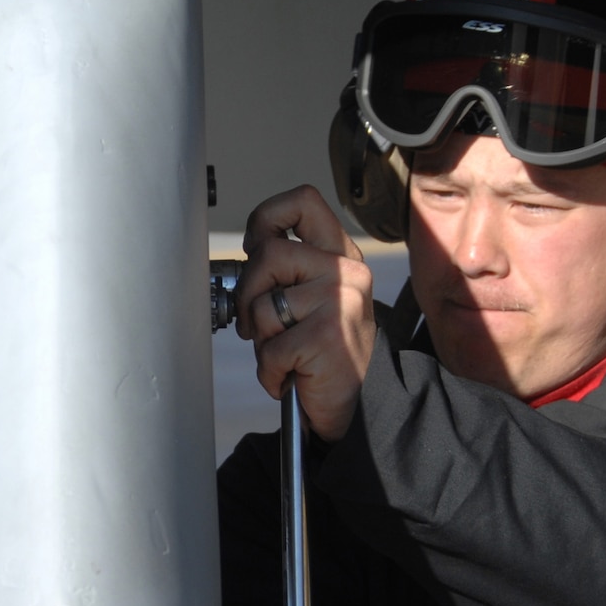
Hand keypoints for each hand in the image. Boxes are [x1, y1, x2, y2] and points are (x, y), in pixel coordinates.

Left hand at [236, 186, 376, 441]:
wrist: (360, 403)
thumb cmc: (325, 350)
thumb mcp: (312, 298)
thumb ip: (286, 270)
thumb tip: (245, 251)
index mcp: (340, 254)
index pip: (303, 202)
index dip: (266, 218)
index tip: (254, 246)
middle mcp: (346, 271)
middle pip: (268, 253)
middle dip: (248, 293)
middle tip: (257, 324)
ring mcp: (340, 301)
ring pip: (262, 304)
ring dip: (261, 339)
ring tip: (285, 353)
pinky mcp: (328, 336)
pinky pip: (271, 348)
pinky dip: (270, 371)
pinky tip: (292, 375)